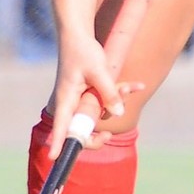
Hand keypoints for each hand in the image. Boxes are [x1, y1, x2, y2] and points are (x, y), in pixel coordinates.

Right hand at [45, 31, 124, 158]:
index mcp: (66, 100)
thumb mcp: (98, 71)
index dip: (59, 144)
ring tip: (130, 87)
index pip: (61, 127)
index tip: (55, 159)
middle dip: (96, 134)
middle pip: (80, 130)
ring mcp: (79, 99)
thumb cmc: (83, 51)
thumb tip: (118, 113)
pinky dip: (120, 92)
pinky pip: (105, 100)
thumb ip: (109, 92)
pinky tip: (137, 85)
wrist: (78, 34)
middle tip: (107, 137)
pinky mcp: (88, 92)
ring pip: (98, 113)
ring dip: (117, 101)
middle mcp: (70, 103)